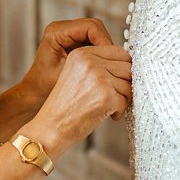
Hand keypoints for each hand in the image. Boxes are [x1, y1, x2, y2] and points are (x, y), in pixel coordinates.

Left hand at [21, 18, 113, 101]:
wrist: (35, 92)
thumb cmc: (44, 86)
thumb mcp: (68, 75)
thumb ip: (88, 64)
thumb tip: (111, 61)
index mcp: (57, 32)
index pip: (91, 27)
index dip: (105, 41)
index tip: (111, 58)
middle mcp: (62, 28)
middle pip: (96, 28)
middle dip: (106, 45)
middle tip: (112, 63)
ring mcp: (68, 33)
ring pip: (97, 33)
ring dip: (104, 49)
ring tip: (107, 66)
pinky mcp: (73, 41)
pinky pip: (93, 40)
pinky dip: (100, 52)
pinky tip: (101, 66)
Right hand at [24, 44, 132, 158]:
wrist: (50, 128)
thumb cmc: (64, 106)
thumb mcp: (76, 74)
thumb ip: (98, 64)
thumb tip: (130, 65)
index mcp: (81, 53)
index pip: (119, 52)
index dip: (123, 68)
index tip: (118, 81)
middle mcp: (90, 62)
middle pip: (128, 67)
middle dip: (125, 84)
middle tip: (114, 97)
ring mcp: (99, 78)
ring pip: (129, 85)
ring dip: (123, 99)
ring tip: (107, 107)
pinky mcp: (106, 96)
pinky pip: (126, 101)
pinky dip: (119, 112)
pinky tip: (106, 115)